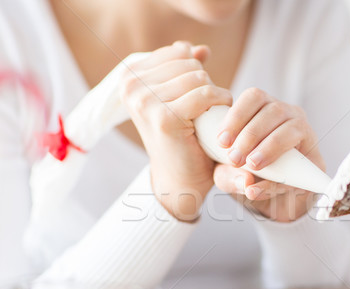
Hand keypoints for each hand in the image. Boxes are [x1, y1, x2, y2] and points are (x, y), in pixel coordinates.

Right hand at [119, 41, 231, 220]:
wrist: (179, 179)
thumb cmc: (182, 136)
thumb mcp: (180, 96)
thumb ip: (187, 69)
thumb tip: (201, 49)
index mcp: (129, 75)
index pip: (179, 52)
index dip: (196, 72)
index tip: (193, 97)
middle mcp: (130, 86)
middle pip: (190, 63)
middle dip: (205, 84)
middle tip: (202, 111)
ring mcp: (144, 102)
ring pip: (199, 77)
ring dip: (214, 95)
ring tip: (208, 116)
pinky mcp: (164, 118)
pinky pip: (206, 95)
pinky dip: (220, 104)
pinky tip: (217, 119)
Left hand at [212, 88, 325, 221]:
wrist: (273, 196)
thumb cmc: (246, 174)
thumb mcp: (230, 174)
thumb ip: (229, 177)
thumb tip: (247, 184)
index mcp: (262, 107)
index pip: (253, 97)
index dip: (236, 116)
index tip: (222, 141)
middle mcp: (286, 113)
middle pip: (272, 111)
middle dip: (251, 135)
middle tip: (234, 158)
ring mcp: (304, 132)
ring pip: (291, 128)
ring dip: (269, 147)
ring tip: (252, 165)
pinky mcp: (316, 157)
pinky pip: (304, 159)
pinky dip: (283, 174)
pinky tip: (265, 187)